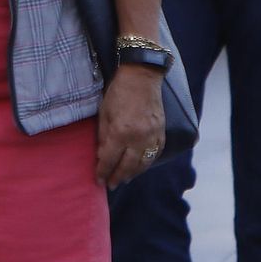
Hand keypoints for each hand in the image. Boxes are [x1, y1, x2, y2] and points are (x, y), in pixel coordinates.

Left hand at [95, 65, 165, 189]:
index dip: (103, 171)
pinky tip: (139, 167)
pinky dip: (146, 163)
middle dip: (117, 177)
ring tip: (124, 179)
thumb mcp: (104, 112)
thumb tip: (102, 156)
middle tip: (110, 184)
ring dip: (132, 174)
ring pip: (143, 164)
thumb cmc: (118, 92)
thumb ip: (103, 136)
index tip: (98, 180)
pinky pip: (154, 154)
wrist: (142, 77)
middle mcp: (138, 138)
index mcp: (121, 132)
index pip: (110, 160)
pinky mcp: (162, 133)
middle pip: (127, 166)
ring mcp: (152, 136)